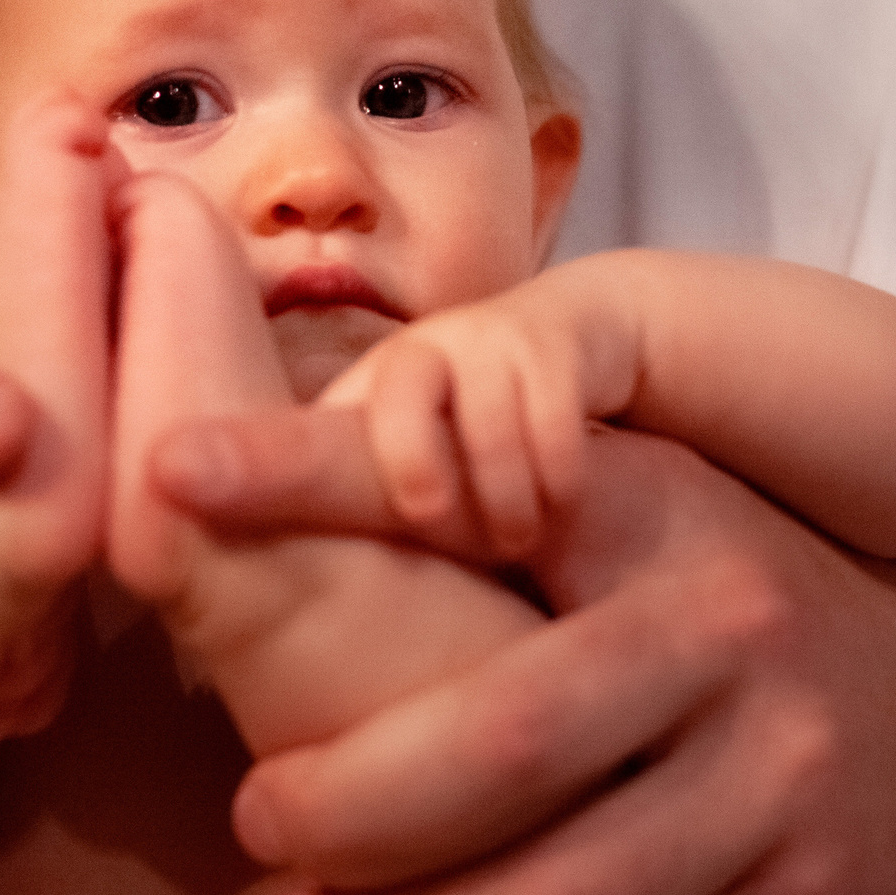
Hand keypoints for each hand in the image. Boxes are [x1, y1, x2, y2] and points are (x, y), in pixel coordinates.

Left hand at [154, 414, 895, 894]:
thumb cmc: (698, 590)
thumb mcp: (590, 499)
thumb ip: (414, 479)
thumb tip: (191, 466)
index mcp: (650, 521)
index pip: (453, 489)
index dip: (310, 481)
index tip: (171, 487)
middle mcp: (733, 648)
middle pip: (501, 753)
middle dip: (352, 811)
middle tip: (257, 830)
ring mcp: (787, 789)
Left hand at [316, 284, 603, 561]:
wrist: (574, 328)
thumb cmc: (484, 408)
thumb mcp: (427, 429)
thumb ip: (377, 481)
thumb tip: (321, 566)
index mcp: (380, 378)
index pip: (339, 414)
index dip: (345, 462)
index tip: (395, 515)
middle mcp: (427, 349)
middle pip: (402, 396)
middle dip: (415, 461)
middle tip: (436, 522)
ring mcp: (489, 341)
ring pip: (488, 426)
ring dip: (506, 496)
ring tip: (517, 540)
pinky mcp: (553, 346)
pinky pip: (553, 418)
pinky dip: (558, 474)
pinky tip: (561, 503)